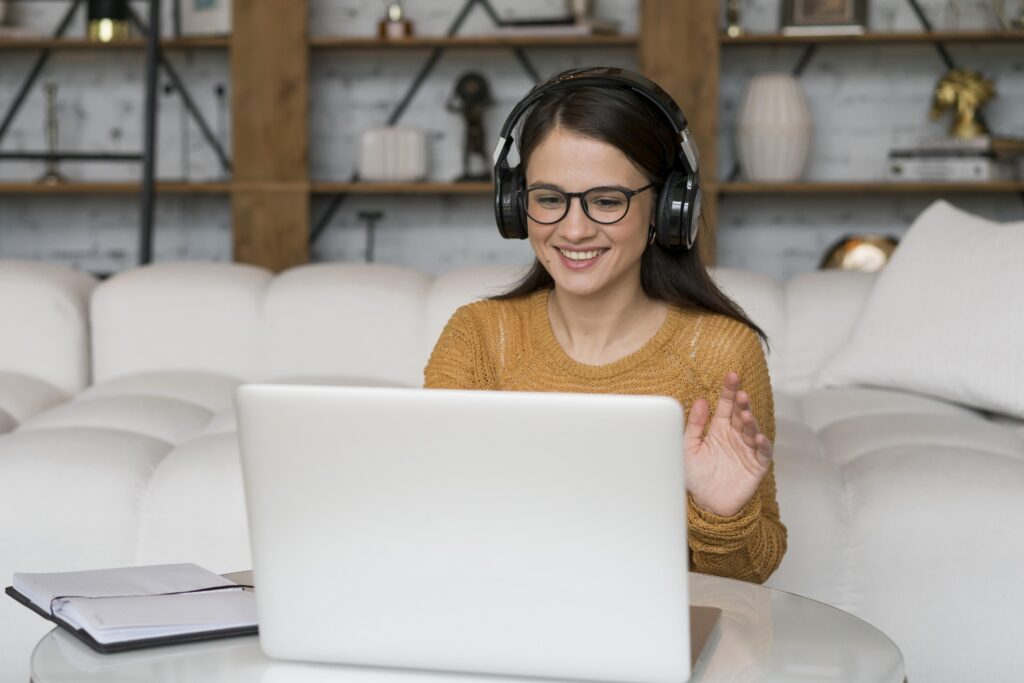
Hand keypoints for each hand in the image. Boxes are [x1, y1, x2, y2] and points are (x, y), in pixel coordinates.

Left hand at [684, 372, 772, 517]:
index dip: (729, 390)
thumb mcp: (688, 448)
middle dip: (741, 403)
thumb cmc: (695, 477)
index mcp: (718, 429)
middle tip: (740, 393)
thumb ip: (694, 425)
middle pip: (740, 414)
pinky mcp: (756, 465)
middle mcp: (734, 436)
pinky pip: (762, 452)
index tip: (731, 375)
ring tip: (744, 415)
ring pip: (751, 430)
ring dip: (750, 421)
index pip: (725, 405)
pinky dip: (761, 444)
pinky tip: (757, 436)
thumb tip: (700, 401)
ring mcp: (747, 450)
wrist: (705, 505)